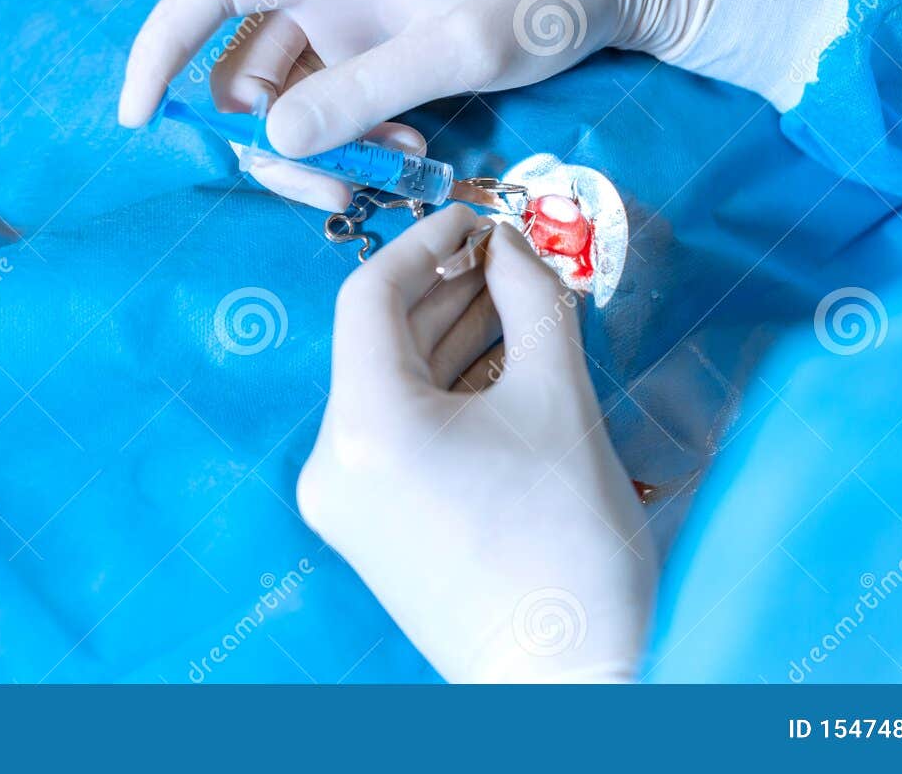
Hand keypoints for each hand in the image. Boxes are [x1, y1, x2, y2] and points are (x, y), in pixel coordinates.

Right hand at [117, 0, 708, 209]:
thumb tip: (276, 139)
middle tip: (331, 189)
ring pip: (292, 99)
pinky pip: (337, 106)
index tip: (136, 114)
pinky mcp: (381, 51)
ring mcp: (353, 23)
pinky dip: (357, 140)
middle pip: (246, 68)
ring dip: (322, 148)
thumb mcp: (458, 48)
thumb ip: (365, 93)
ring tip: (393, 170)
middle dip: (272, 138)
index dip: (160, 46)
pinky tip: (411, 155)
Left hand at [297, 205, 657, 681]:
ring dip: (450, 335)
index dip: (426, 240)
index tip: (480, 218)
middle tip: (513, 251)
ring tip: (519, 296)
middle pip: (380, 339)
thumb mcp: (557, 401)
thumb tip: (516, 240)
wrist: (567, 683)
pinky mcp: (371, 526)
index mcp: (365, 428)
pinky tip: (501, 358)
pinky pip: (398, 430)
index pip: (371, 294)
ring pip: (391, 384)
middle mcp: (333, 463)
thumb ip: (533, 301)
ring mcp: (346, 501)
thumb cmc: (568, 547)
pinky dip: (444, 390)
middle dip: (448, 286)